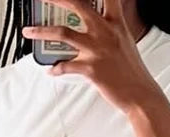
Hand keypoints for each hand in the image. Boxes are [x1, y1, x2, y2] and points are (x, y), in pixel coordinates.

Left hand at [22, 0, 159, 114]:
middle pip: (77, 4)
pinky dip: (55, 68)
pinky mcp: (91, 69)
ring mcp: (97, 49)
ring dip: (41, 31)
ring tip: (28, 31)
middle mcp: (105, 31)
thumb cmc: (132, 70)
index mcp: (115, 22)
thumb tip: (94, 25)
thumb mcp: (124, 40)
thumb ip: (109, 28)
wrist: (140, 95)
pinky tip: (50, 70)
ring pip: (63, 33)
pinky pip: (66, 66)